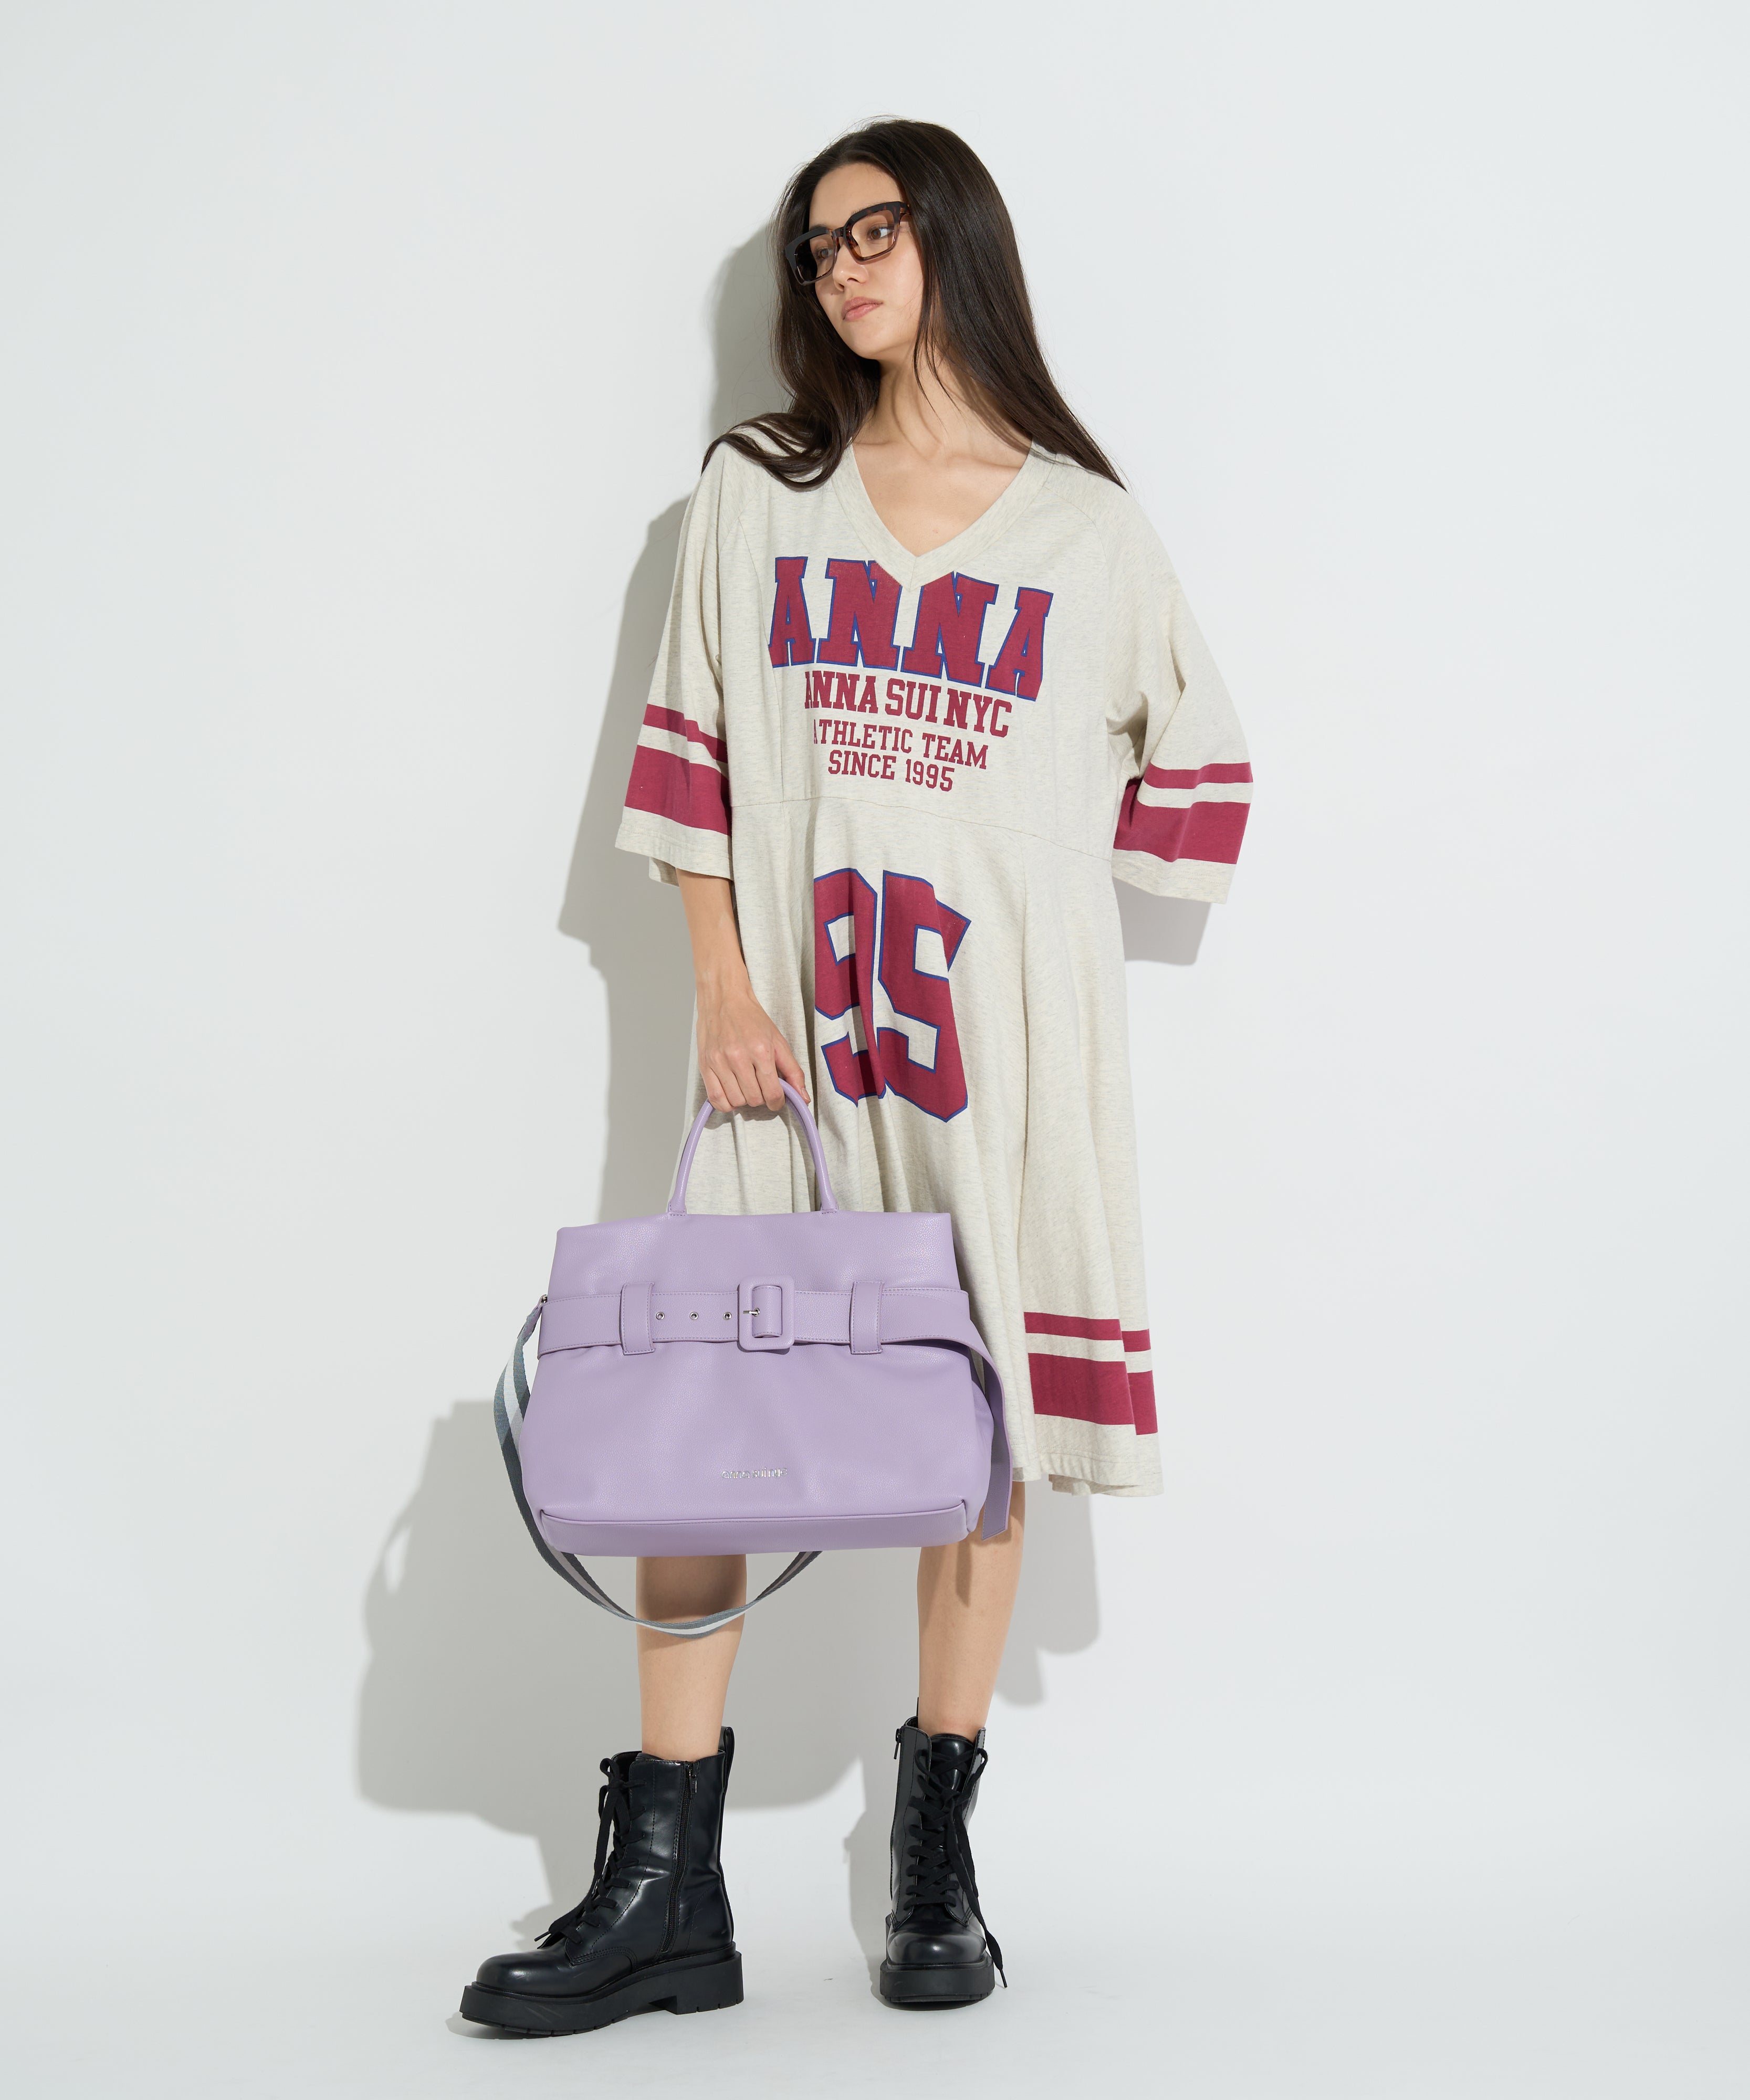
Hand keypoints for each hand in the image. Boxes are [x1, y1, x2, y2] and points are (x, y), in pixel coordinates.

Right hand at [695, 977, 810, 1114]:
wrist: (724, 999)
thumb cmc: (751, 1019)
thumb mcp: (778, 1041)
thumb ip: (793, 1071)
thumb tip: (803, 1098)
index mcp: (760, 1051)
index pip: (772, 1093)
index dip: (777, 1101)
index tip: (776, 1098)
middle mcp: (738, 1057)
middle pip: (754, 1099)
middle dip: (761, 1098)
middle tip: (760, 1086)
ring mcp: (719, 1062)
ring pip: (735, 1101)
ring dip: (743, 1099)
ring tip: (745, 1086)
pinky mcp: (705, 1065)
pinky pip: (715, 1098)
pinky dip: (726, 1103)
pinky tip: (732, 1092)